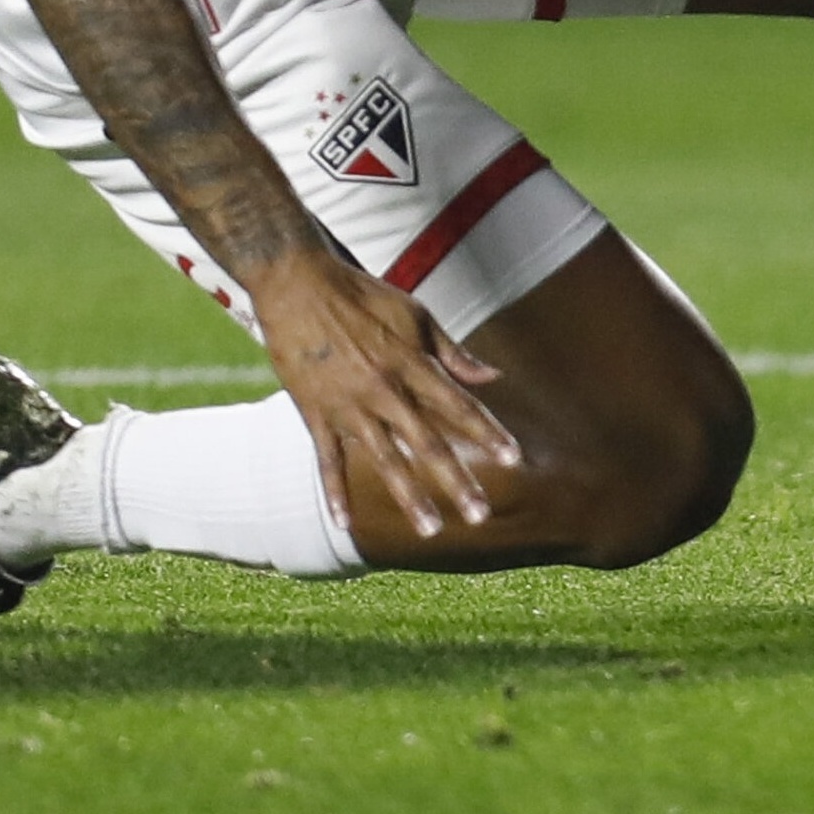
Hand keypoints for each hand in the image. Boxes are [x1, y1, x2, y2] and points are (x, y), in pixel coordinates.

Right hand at [247, 249, 518, 545]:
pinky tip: (344, 522)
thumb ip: (452, 351)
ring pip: (384, 461)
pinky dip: (334, 492)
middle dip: (457, 481)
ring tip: (431, 529)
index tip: (515, 458)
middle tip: (481, 515)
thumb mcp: (416, 314)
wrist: (298, 284)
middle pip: (428, 443)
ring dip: (410, 497)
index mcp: (412, 364)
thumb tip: (493, 376)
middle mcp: (384, 390)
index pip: (460, 405)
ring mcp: (348, 405)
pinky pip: (327, 461)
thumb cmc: (362, 295)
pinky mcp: (314, 413)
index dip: (488, 433)